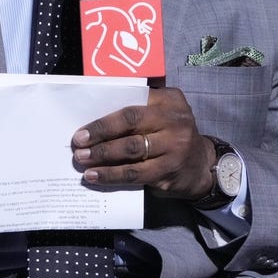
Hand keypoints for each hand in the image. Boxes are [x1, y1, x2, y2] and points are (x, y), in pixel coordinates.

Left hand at [71, 87, 215, 200]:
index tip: (83, 128)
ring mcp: (174, 147)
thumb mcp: (163, 112)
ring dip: (102, 156)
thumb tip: (95, 114)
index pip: (132, 104)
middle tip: (77, 143)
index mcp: (169, 100)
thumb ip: (139, 108)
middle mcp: (175, 120)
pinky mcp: (168, 171)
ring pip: (130, 150)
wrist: (200, 166)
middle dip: (101, 134)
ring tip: (82, 160)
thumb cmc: (170, 134)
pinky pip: (134, 174)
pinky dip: (111, 175)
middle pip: (130, 124)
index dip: (105, 118)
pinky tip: (95, 176)